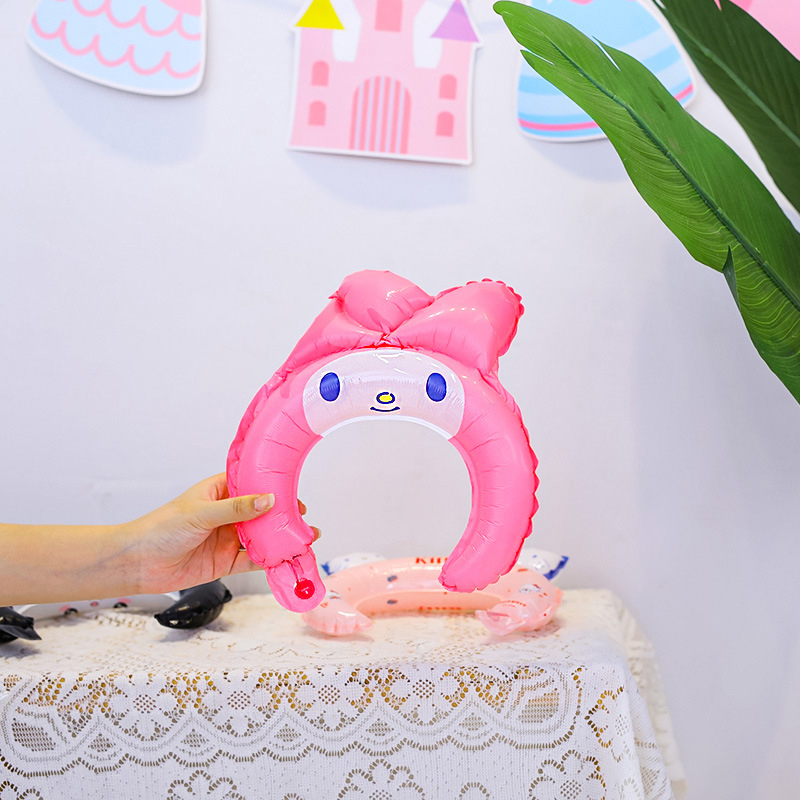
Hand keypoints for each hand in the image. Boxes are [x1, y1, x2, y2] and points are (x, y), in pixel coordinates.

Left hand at [126, 474, 319, 594]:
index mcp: (220, 491)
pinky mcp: (227, 561)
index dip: (273, 488)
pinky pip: (253, 560)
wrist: (139, 563)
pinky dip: (270, 561)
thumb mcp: (202, 512)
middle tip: (303, 519)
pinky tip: (285, 560)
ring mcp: (228, 538)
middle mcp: (227, 514)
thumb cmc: (161, 528)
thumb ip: (237, 508)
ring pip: (261, 537)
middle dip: (282, 516)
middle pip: (262, 513)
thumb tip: (268, 500)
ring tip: (303, 540)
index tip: (293, 492)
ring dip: (280, 539)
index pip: (252, 485)